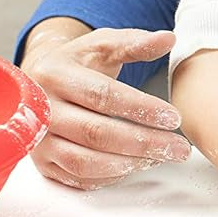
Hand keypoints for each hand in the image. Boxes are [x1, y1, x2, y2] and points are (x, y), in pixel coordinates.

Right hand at [21, 25, 191, 188]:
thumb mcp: (103, 45)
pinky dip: (111, 176)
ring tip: (162, 157)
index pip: (101, 94)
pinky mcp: (43, 163)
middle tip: (179, 148)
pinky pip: (78, 177)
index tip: (174, 118)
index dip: (140, 107)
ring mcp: (39, 140)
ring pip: (85, 161)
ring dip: (129, 163)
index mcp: (53, 74)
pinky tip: (136, 165)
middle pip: (95, 132)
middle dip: (143, 142)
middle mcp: (40, 110)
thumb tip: (168, 39)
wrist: (42, 84)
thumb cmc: (79, 63)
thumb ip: (135, 43)